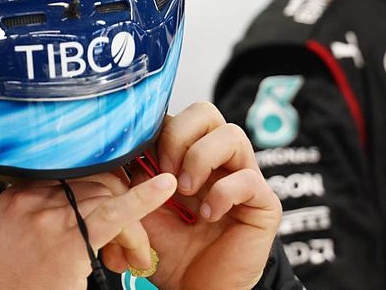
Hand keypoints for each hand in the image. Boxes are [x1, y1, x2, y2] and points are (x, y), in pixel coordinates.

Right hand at [0, 172, 176, 289]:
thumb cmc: (13, 285)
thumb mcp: (16, 238)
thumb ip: (44, 214)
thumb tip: (88, 203)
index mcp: (18, 196)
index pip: (75, 175)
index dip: (103, 194)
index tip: (116, 214)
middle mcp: (31, 200)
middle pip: (95, 185)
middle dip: (122, 211)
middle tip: (126, 250)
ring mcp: (48, 218)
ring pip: (109, 200)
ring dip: (132, 231)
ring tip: (130, 261)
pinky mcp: (67, 241)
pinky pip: (114, 213)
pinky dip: (143, 199)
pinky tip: (163, 188)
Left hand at [114, 102, 281, 289]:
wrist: (197, 288)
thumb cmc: (172, 250)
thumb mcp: (144, 209)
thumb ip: (136, 177)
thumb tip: (123, 148)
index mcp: (189, 156)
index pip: (179, 117)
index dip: (159, 131)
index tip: (142, 160)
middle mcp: (218, 161)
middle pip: (206, 112)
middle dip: (180, 136)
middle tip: (166, 171)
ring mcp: (242, 178)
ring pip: (232, 134)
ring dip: (201, 159)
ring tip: (187, 190)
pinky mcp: (262, 202)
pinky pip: (249, 178)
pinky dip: (223, 193)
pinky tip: (208, 214)